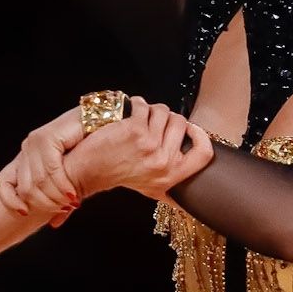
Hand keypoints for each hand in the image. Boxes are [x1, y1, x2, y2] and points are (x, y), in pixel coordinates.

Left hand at [0, 110, 85, 221]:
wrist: (102, 124)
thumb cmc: (87, 150)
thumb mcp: (69, 178)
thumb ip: (59, 198)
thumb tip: (54, 224)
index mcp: (25, 158)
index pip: (2, 183)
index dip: (9, 201)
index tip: (25, 213)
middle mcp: (26, 149)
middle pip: (25, 189)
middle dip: (45, 204)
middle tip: (64, 208)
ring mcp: (34, 142)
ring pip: (39, 182)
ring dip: (57, 197)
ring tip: (72, 202)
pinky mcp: (47, 137)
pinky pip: (52, 170)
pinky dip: (63, 185)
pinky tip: (73, 193)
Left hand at [69, 99, 213, 200]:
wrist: (88, 171)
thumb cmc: (118, 175)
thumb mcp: (152, 187)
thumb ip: (173, 182)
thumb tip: (193, 179)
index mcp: (172, 177)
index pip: (204, 154)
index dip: (201, 136)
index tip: (191, 129)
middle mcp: (163, 163)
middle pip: (181, 124)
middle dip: (167, 117)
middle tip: (153, 123)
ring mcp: (150, 146)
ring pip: (163, 111)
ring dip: (151, 109)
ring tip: (139, 119)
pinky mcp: (136, 131)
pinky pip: (144, 106)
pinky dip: (136, 104)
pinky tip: (129, 113)